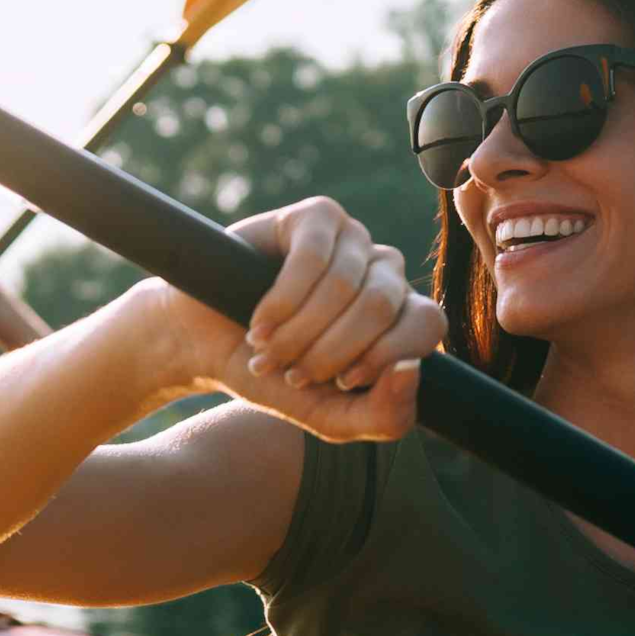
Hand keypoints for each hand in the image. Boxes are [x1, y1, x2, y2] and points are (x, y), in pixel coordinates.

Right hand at [131, 197, 442, 443]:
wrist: (207, 347)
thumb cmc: (276, 378)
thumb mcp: (334, 418)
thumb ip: (386, 416)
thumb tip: (410, 368)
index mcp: (402, 315)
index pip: (427, 323)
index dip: (384, 356)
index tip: (339, 383)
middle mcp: (384, 271)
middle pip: (382, 305)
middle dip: (329, 351)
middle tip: (291, 372)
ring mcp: (353, 239)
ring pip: (346, 284)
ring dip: (297, 331)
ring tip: (266, 349)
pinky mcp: (316, 217)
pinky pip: (312, 258)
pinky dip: (281, 301)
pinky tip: (258, 321)